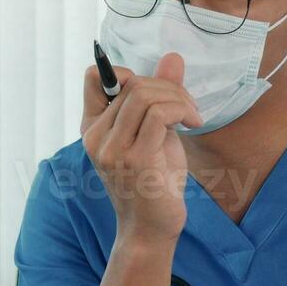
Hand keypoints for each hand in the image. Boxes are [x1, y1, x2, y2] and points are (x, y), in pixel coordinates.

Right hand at [80, 53, 199, 245]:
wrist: (151, 228)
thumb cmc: (153, 182)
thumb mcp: (156, 133)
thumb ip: (160, 96)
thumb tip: (172, 57)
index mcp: (93, 127)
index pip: (93, 76)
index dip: (127, 73)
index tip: (155, 93)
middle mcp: (95, 136)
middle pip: (131, 83)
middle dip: (168, 87)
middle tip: (188, 108)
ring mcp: (112, 149)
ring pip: (145, 95)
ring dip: (178, 99)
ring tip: (192, 117)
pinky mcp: (135, 159)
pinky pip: (158, 114)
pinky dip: (182, 111)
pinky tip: (193, 125)